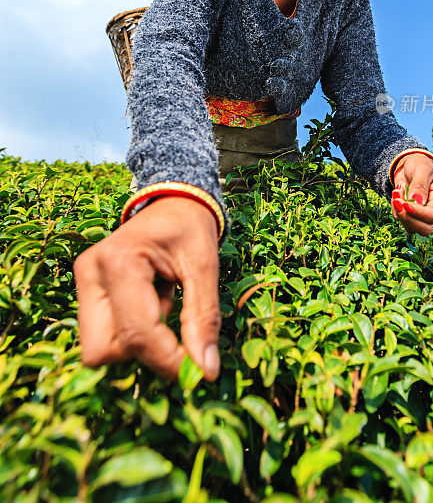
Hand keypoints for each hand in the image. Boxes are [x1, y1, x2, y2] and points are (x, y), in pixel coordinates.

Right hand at [73, 196, 220, 381]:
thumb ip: (204, 318)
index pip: (137, 333)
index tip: (199, 373)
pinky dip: (131, 332)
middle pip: (103, 350)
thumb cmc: (190, 229)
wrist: (172, 203)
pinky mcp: (87, 291)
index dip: (168, 361)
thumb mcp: (205, 267)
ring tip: (162, 304)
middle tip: (175, 327)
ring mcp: (83, 282)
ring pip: (99, 348)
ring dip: (138, 342)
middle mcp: (91, 273)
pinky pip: (104, 335)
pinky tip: (150, 304)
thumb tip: (205, 372)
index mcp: (119, 261)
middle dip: (143, 353)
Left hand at [391, 155, 432, 235]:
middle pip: (425, 228)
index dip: (419, 213)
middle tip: (397, 201)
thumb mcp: (421, 169)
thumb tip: (416, 203)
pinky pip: (401, 220)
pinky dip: (395, 209)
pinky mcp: (411, 214)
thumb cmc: (419, 164)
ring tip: (396, 192)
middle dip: (408, 218)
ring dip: (399, 212)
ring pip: (412, 227)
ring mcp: (422, 214)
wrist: (409, 164)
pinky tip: (396, 194)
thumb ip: (420, 185)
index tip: (405, 203)